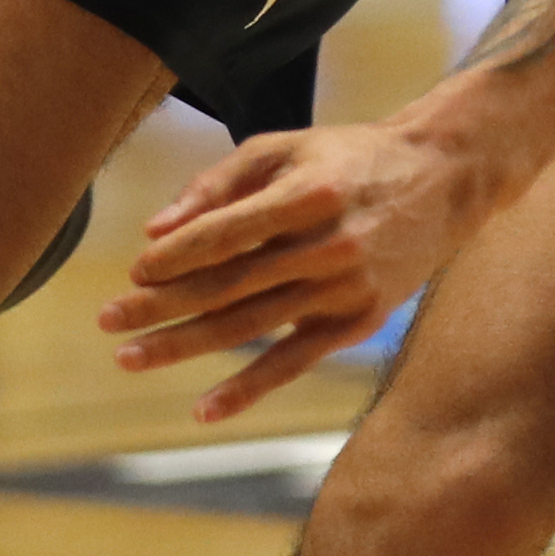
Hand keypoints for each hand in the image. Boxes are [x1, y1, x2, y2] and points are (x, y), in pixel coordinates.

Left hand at [102, 119, 498, 421]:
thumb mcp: (290, 147)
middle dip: (159, 306)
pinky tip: (205, 408)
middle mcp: (329, 244)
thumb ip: (220, 182)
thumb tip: (156, 230)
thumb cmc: (353, 158)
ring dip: (184, 345)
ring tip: (129, 357)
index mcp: (310, 193)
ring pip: (250, 325)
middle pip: (227, 284)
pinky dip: (248, 388)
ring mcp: (346, 288)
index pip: (225, 232)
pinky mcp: (361, 320)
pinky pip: (294, 362)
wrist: (447, 177)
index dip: (175, 256)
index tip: (135, 271)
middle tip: (107, 320)